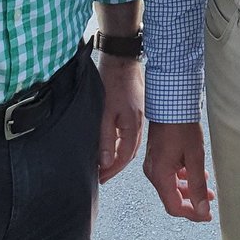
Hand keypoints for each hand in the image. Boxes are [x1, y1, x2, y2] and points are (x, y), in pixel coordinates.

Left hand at [95, 55, 143, 182]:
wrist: (121, 62)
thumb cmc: (112, 83)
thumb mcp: (104, 114)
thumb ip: (105, 139)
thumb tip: (105, 162)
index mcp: (133, 127)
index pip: (124, 157)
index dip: (112, 170)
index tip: (101, 178)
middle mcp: (138, 124)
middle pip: (129, 153)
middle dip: (115, 166)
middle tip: (102, 175)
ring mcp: (138, 118)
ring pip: (129, 144)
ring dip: (118, 155)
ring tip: (105, 164)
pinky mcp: (134, 111)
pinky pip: (129, 134)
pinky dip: (120, 143)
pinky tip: (112, 144)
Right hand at [143, 121, 214, 221]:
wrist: (172, 103)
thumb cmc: (181, 126)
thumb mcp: (195, 157)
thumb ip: (198, 186)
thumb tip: (202, 209)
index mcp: (159, 175)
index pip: (174, 207)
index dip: (192, 214)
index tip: (207, 214)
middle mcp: (152, 171)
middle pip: (172, 197)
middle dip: (192, 202)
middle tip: (209, 201)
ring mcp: (153, 163)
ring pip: (171, 186)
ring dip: (188, 189)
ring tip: (206, 187)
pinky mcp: (156, 155)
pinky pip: (169, 174)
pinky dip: (183, 178)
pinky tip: (195, 173)